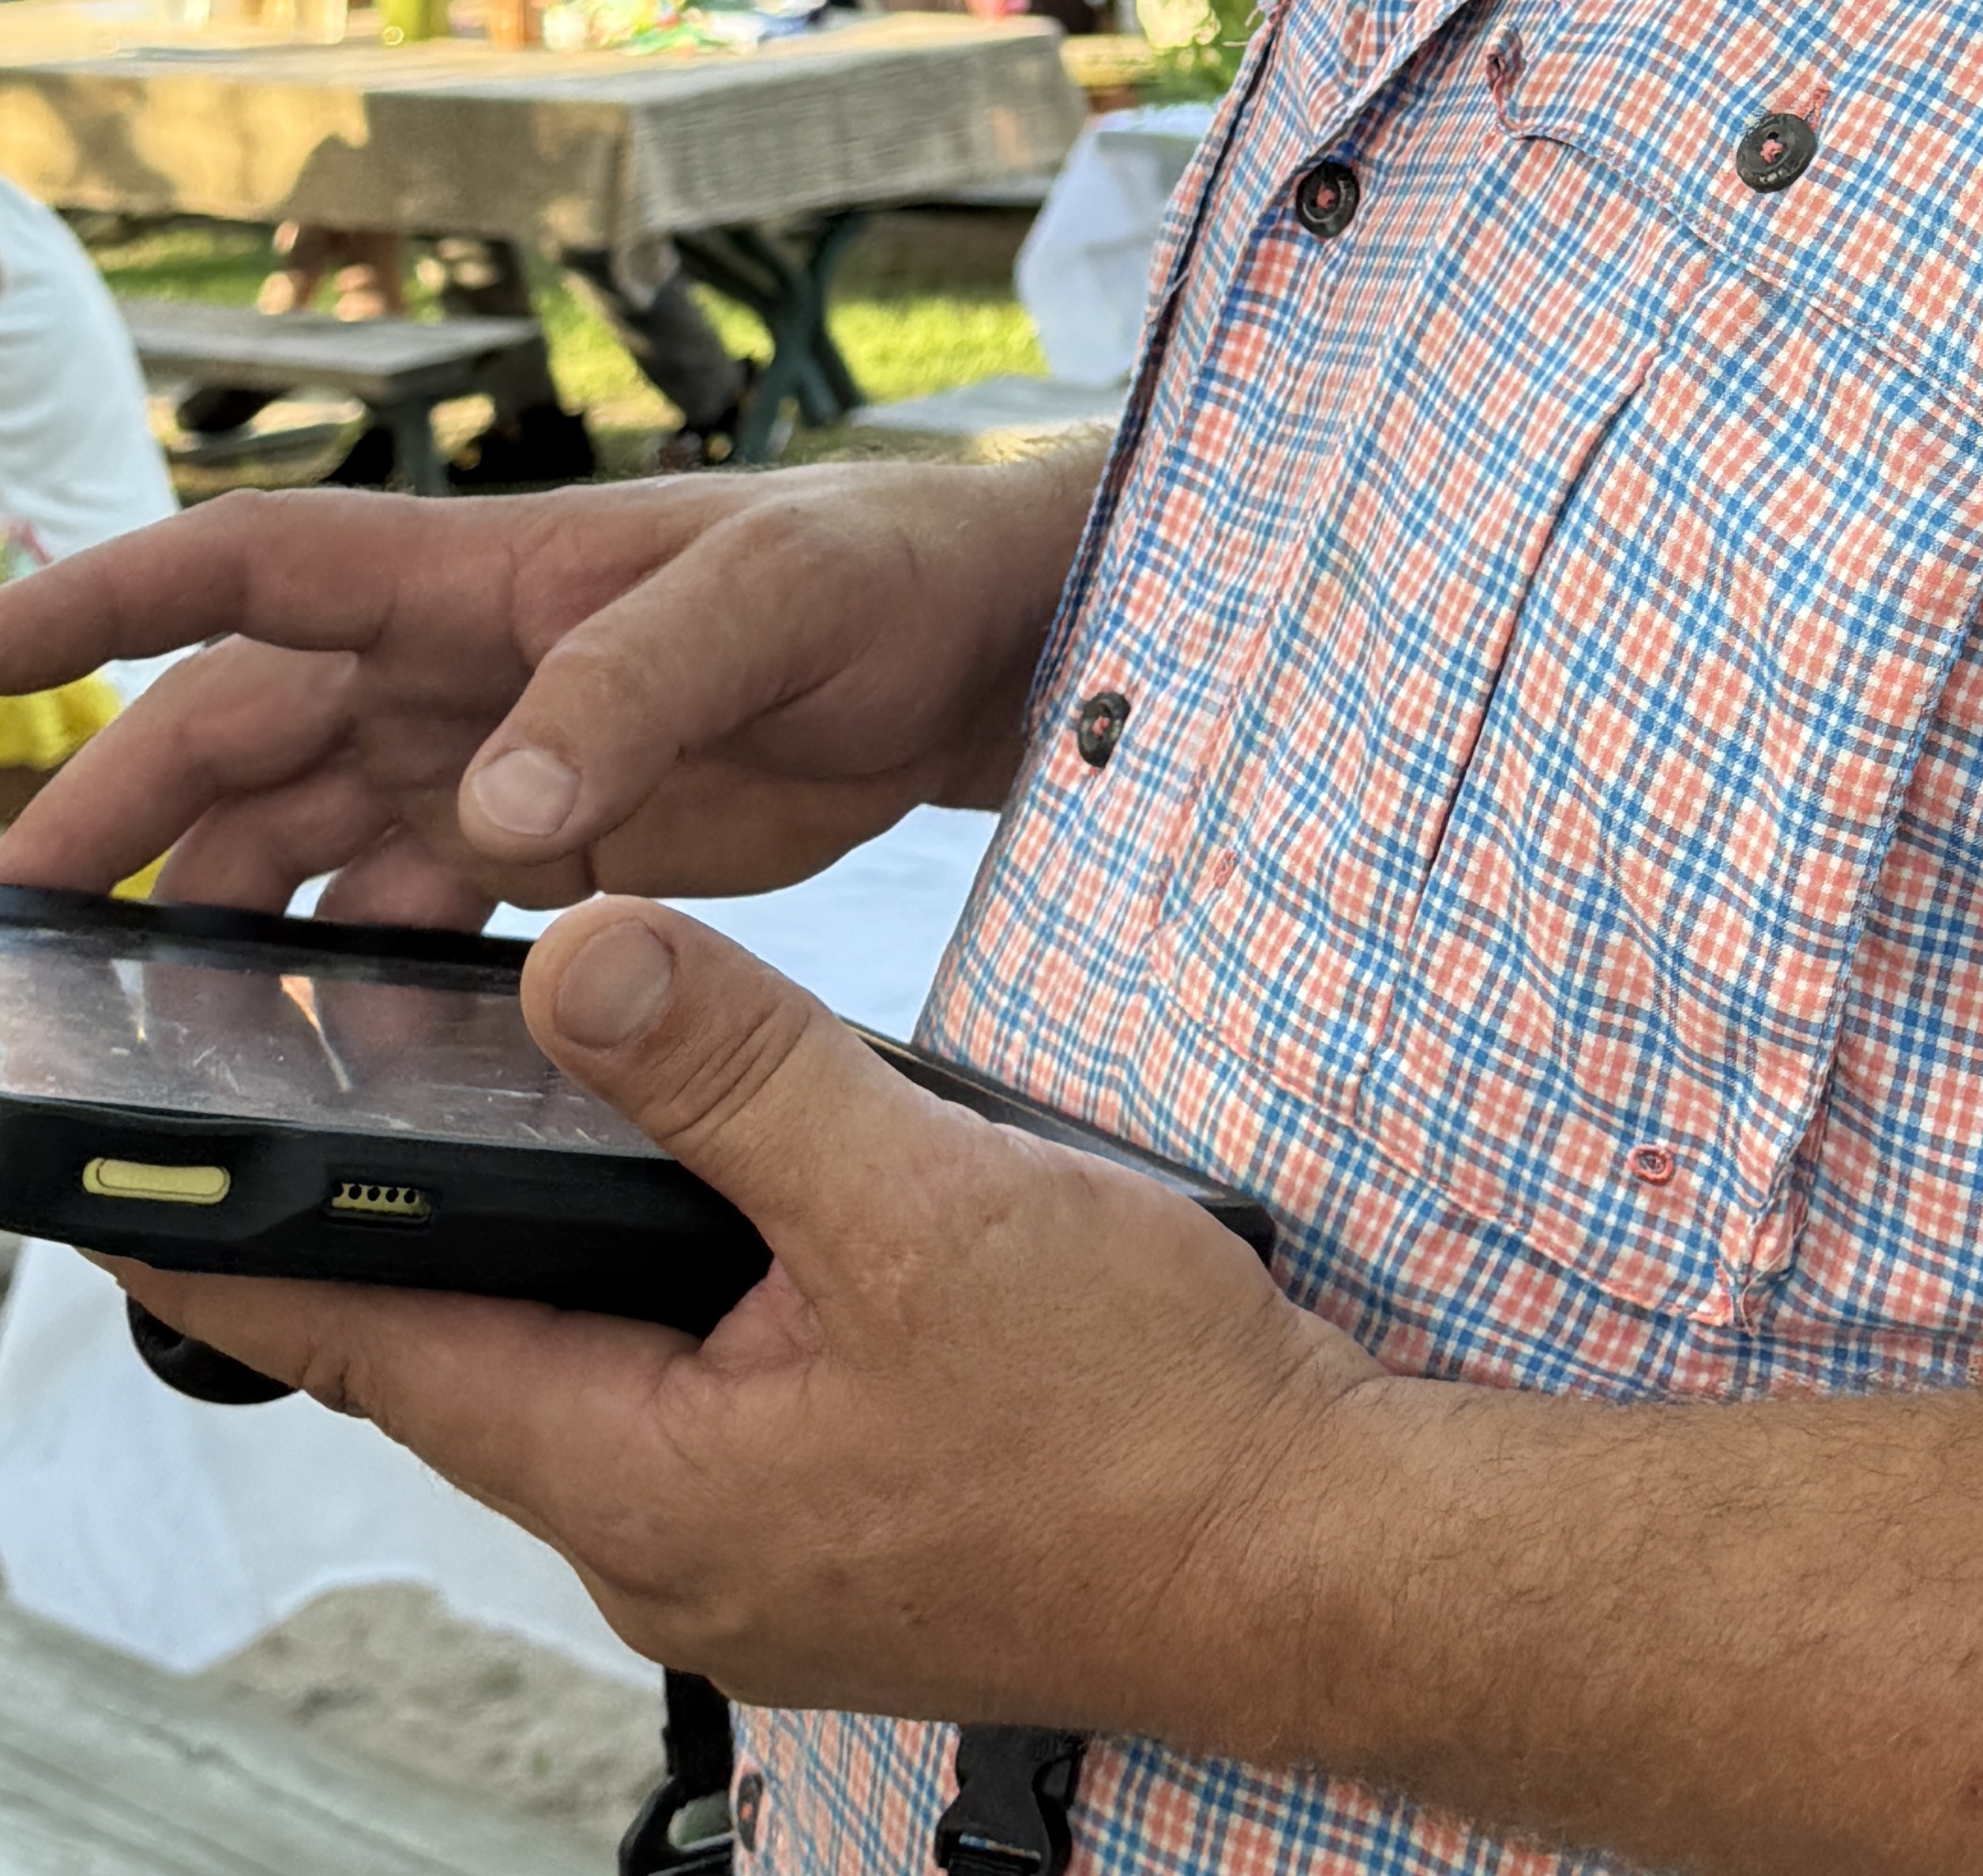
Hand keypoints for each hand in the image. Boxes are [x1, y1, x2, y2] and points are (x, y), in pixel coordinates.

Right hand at [0, 457, 1100, 923]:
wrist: (986, 641)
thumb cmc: (882, 569)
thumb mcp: (772, 602)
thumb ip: (631, 694)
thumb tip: (496, 806)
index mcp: (488, 575)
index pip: (257, 568)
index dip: (109, 600)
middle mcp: (467, 663)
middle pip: (244, 731)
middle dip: (124, 812)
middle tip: (25, 924)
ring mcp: (505, 756)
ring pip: (307, 832)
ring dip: (219, 908)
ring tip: (134, 1016)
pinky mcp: (564, 840)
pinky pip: (411, 906)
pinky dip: (345, 971)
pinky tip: (304, 1049)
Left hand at [108, 902, 1382, 1738]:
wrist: (1318, 1556)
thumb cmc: (1145, 1418)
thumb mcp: (927, 1198)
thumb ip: (743, 1071)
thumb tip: (579, 961)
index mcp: (653, 1482)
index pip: (385, 1350)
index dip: (254, 1253)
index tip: (128, 1181)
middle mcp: (675, 1546)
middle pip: (483, 1366)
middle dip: (407, 1242)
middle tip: (319, 1106)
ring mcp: (760, 1556)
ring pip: (602, 1379)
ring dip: (561, 1265)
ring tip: (526, 1134)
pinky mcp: (839, 1534)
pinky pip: (703, 1406)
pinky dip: (676, 1306)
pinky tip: (733, 1226)